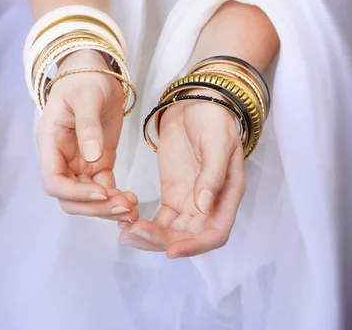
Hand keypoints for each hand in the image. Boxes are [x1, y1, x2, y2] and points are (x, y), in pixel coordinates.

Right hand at [37, 49, 138, 221]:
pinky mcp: (98, 163)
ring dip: (108, 207)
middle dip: (95, 207)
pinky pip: (105, 188)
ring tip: (133, 209)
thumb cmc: (83, 80)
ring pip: (88, 198)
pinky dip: (116, 198)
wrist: (95, 71)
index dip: (75, 193)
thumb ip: (87, 126)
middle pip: (70, 198)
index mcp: (50, 144)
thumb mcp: (86, 97)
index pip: (54, 182)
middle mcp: (62, 159)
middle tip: (123, 207)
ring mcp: (80, 164)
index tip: (102, 192)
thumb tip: (91, 156)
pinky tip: (133, 203)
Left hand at [119, 89, 245, 256]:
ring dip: (149, 236)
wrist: (196, 102)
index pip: (215, 233)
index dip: (194, 246)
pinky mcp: (174, 194)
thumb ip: (212, 175)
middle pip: (188, 236)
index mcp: (227, 195)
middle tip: (132, 235)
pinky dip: (144, 224)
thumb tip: (203, 206)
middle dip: (161, 241)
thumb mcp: (216, 143)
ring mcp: (190, 200)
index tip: (170, 251)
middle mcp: (210, 205)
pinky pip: (160, 219)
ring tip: (124, 233)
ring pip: (171, 231)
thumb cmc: (214, 119)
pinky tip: (125, 223)